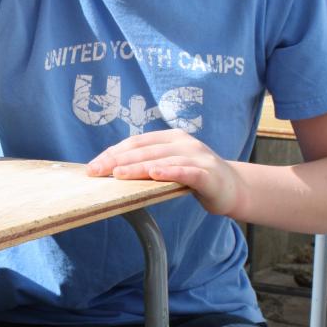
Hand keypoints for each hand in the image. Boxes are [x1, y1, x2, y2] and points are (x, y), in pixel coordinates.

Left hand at [86, 129, 240, 216]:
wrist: (233, 188)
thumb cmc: (195, 177)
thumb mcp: (169, 166)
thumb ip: (148, 164)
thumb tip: (112, 169)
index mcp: (171, 137)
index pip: (136, 142)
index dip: (113, 152)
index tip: (93, 165)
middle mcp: (184, 143)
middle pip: (145, 150)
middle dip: (117, 160)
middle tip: (96, 171)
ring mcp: (198, 157)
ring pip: (162, 160)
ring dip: (138, 167)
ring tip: (117, 174)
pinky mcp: (208, 174)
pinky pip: (187, 172)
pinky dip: (171, 171)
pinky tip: (155, 174)